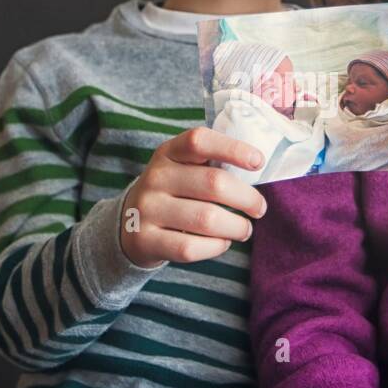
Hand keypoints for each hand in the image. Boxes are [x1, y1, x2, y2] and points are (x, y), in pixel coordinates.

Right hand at [119, 127, 267, 267]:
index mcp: (169, 152)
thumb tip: (258, 170)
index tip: (259, 161)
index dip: (233, 149)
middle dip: (247, 198)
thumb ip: (213, 163)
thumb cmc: (173, 192)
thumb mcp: (183, 168)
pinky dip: (216, 246)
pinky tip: (222, 242)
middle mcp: (155, 177)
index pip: (199, 141)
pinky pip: (191, 247)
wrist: (128, 223)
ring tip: (245, 229)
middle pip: (214, 184)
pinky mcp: (145, 240)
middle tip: (259, 208)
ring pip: (207, 219)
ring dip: (237, 227)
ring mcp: (147, 209)